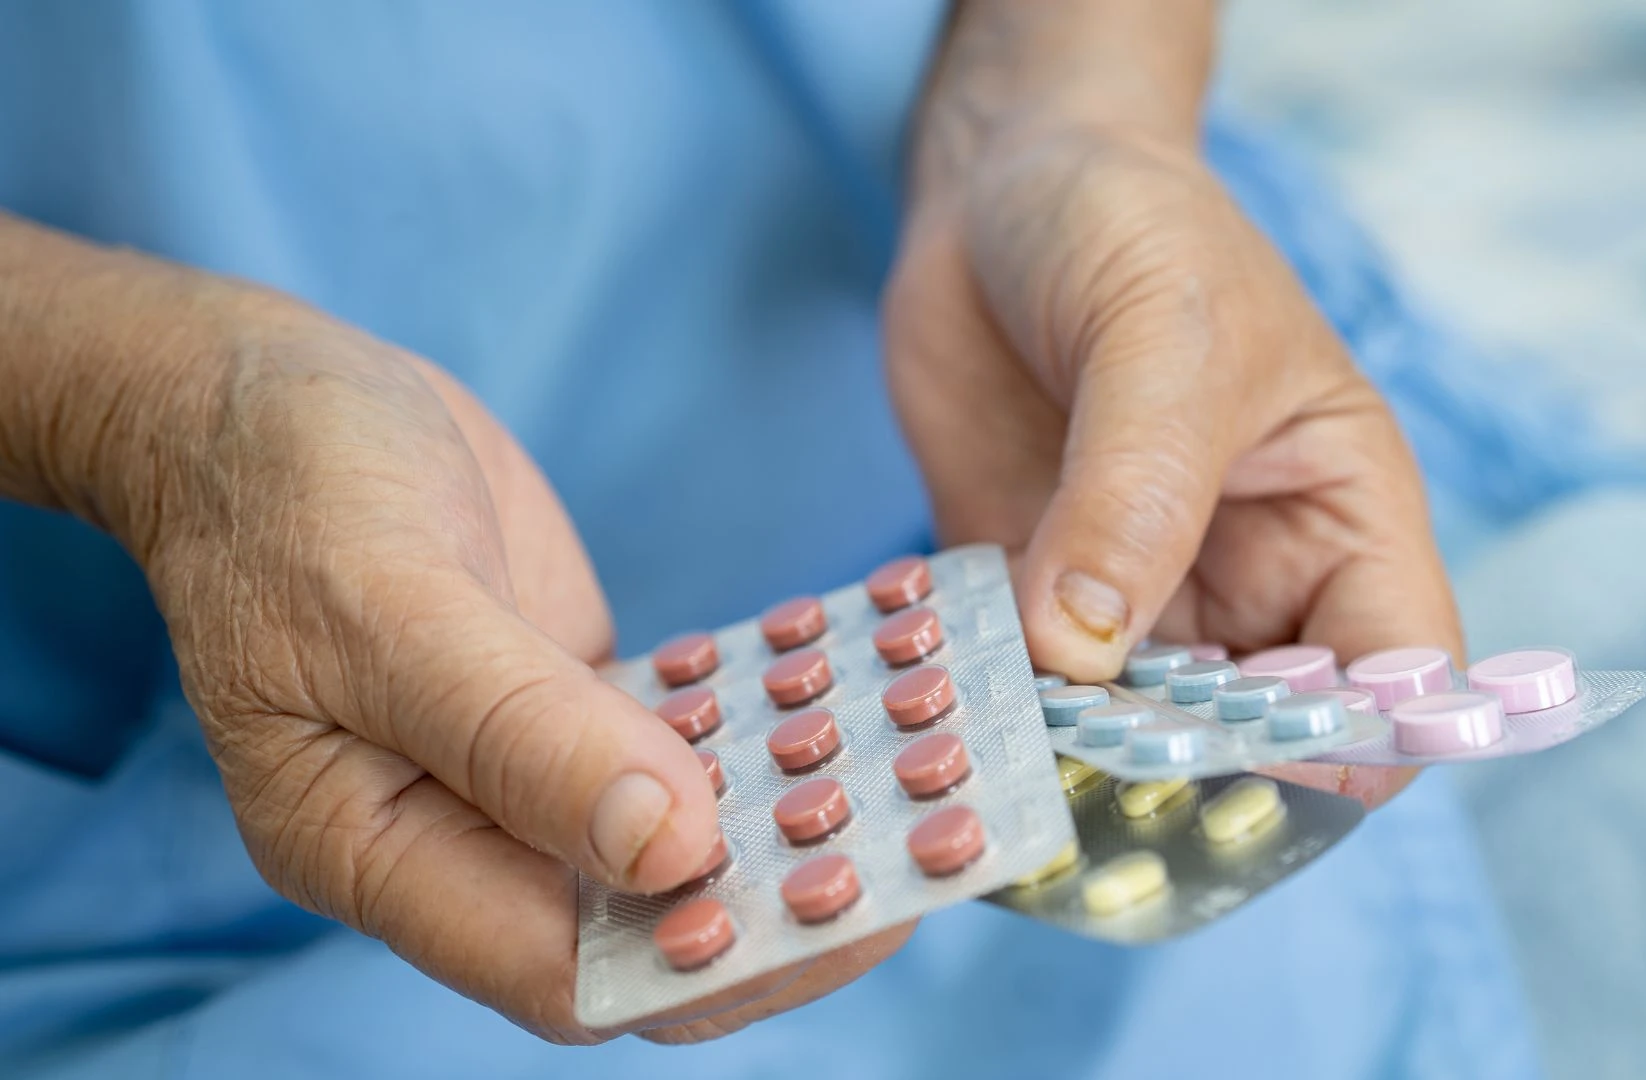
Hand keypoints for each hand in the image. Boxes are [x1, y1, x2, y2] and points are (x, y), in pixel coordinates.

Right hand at [21, 265, 911, 1040]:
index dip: (705, 961)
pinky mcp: (568, 706)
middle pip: (640, 927)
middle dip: (781, 905)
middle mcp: (455, 837)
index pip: (562, 970)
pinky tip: (853, 698)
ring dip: (792, 820)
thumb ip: (522, 736)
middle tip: (922, 847)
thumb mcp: (389, 601)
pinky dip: (764, 732)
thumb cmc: (287, 487)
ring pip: (675, 843)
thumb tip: (669, 851)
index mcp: (376, 848)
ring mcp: (518, 774)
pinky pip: (682, 748)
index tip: (844, 907)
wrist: (261, 394)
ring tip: (918, 779)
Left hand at [884, 125, 1460, 806]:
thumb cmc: (1134, 226)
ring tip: (1000, 755)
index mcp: (1344, 519)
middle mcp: (1252, 581)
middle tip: (1092, 773)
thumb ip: (1134, 494)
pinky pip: (1016, 685)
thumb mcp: (1163, 337)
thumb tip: (1082, 649)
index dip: (1352, 738)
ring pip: (1129, 731)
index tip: (1247, 755)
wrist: (1003, 185)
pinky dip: (982, 708)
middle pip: (1258, 734)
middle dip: (1190, 768)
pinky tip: (936, 708)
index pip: (1396, 675)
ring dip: (1070, 752)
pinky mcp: (1026, 593)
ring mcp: (1134, 598)